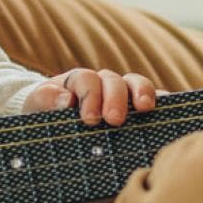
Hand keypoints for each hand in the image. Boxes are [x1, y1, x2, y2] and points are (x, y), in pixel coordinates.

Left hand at [27, 68, 157, 124]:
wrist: (51, 122)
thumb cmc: (44, 115)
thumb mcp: (36, 107)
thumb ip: (45, 100)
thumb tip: (66, 99)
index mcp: (77, 81)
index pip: (86, 79)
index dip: (90, 96)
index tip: (89, 119)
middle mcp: (102, 82)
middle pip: (113, 80)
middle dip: (115, 98)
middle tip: (114, 120)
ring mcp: (121, 93)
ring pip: (135, 83)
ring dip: (142, 93)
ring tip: (145, 108)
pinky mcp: (136, 107)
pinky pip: (153, 98)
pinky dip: (161, 101)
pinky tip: (166, 113)